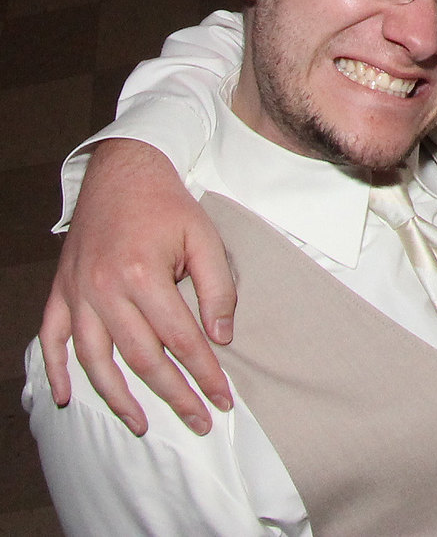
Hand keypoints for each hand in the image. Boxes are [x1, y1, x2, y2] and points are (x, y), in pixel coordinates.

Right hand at [40, 139, 236, 435]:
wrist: (122, 171)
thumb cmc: (168, 205)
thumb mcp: (205, 238)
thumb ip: (217, 289)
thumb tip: (221, 338)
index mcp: (142, 274)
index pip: (180, 339)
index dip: (204, 373)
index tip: (224, 399)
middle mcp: (103, 289)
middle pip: (140, 358)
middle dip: (173, 395)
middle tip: (199, 421)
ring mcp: (76, 292)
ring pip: (95, 359)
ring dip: (117, 397)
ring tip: (142, 424)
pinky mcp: (60, 290)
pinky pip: (52, 338)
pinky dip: (56, 370)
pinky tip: (67, 398)